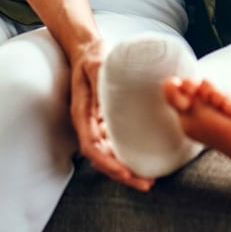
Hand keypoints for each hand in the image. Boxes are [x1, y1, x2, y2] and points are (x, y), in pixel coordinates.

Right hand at [68, 38, 153, 191]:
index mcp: (82, 114)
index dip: (108, 164)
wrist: (86, 48)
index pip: (92, 148)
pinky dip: (126, 155)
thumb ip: (101, 79)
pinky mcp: (105, 121)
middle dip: (121, 174)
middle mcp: (88, 123)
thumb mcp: (96, 64)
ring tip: (147, 178)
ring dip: (125, 169)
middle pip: (101, 158)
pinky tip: (142, 160)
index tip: (125, 173)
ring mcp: (96, 124)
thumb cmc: (91, 55)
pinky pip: (114, 144)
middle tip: (146, 183)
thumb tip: (111, 95)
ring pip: (108, 154)